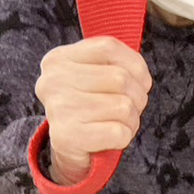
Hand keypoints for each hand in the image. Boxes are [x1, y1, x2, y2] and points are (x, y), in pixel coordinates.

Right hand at [34, 37, 151, 183]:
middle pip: (120, 78)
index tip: (139, 80)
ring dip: (132, 118)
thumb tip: (140, 74)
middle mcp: (53, 81)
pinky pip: (119, 132)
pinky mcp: (68, 138)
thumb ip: (114, 61)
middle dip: (137, 96)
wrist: (69, 147)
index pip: (108, 47)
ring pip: (124, 106)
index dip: (135, 64)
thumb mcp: (93, 73)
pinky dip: (125, 136)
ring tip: (119, 122)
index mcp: (58, 59)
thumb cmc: (89, 104)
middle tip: (128, 107)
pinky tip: (111, 137)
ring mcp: (58, 109)